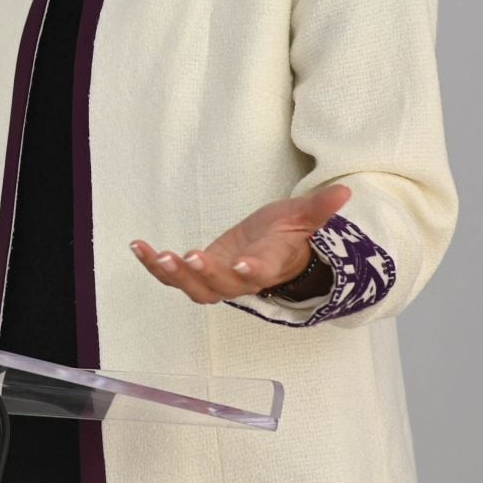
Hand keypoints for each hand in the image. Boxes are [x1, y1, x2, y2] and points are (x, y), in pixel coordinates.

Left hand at [130, 184, 349, 303]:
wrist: (275, 252)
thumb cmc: (288, 234)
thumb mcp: (304, 216)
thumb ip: (320, 208)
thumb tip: (344, 192)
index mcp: (271, 263)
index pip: (263, 270)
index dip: (253, 270)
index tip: (242, 265)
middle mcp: (244, 278)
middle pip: (224, 286)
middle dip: (204, 274)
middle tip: (187, 257)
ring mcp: (220, 280)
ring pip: (197, 289)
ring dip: (173, 275)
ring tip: (153, 254)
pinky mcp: (199, 275)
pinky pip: (175, 278)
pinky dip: (155, 266)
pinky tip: (137, 246)